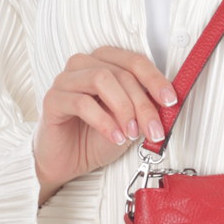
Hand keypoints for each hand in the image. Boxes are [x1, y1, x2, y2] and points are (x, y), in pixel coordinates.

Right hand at [33, 48, 175, 204]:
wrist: (68, 161)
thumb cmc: (95, 138)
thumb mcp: (130, 122)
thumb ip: (144, 108)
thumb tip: (167, 104)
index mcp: (104, 62)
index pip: (134, 61)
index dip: (155, 80)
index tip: (170, 101)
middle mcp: (84, 65)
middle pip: (121, 73)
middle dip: (143, 104)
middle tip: (154, 130)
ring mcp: (66, 80)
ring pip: (102, 79)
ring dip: (124, 109)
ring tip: (131, 133)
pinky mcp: (52, 99)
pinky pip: (82, 103)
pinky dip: (104, 122)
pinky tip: (116, 137)